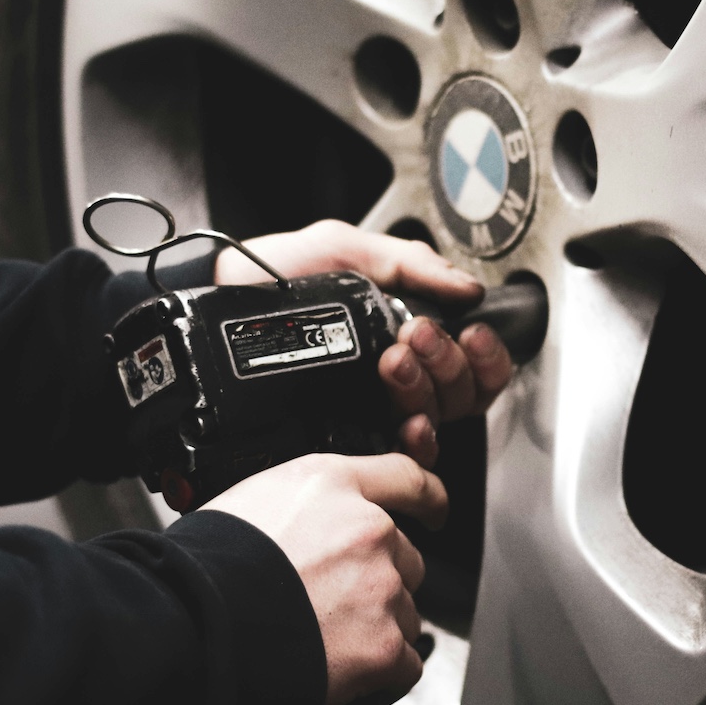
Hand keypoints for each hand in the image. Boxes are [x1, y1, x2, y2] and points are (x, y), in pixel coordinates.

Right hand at [202, 452, 447, 704]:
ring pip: (406, 611)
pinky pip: (405, 663)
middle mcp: (367, 529)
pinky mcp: (383, 646)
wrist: (191, 628)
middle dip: (379, 580)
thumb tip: (309, 526)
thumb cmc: (203, 568)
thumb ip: (301, 505)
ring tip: (324, 640)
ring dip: (379, 627)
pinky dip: (382, 674)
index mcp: (332, 484)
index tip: (434, 510)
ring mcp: (380, 588)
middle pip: (406, 556)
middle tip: (331, 603)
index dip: (427, 497)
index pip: (407, 477)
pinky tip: (344, 674)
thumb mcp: (249, 499)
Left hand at [214, 220, 514, 465]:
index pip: (471, 362)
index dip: (485, 353)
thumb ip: (410, 263)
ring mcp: (374, 409)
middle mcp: (397, 378)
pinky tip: (408, 420)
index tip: (471, 331)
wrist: (220, 297)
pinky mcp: (347, 435)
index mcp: (405, 333)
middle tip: (415, 332)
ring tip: (394, 358)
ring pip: (437, 420)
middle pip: (462, 393)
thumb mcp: (346, 249)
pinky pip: (403, 455)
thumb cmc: (275, 272)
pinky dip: (417, 438)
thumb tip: (468, 286)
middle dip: (448, 361)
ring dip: (427, 388)